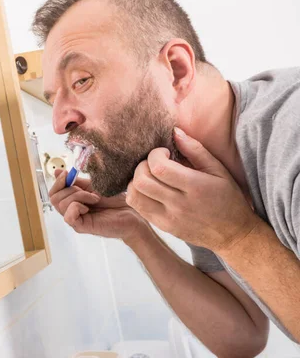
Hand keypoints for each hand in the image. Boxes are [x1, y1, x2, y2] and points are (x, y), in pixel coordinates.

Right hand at [49, 169, 147, 241]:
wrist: (131, 211)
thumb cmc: (114, 200)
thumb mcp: (92, 186)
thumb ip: (75, 181)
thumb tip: (57, 172)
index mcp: (72, 201)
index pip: (53, 193)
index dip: (58, 182)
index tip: (68, 174)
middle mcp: (70, 211)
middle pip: (54, 198)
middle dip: (70, 189)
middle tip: (89, 191)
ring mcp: (75, 220)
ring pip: (61, 205)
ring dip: (78, 196)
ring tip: (95, 198)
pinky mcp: (81, 227)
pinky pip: (68, 216)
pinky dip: (77, 206)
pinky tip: (89, 207)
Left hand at [126, 127, 257, 251]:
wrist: (232, 234)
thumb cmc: (228, 198)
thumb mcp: (219, 170)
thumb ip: (195, 149)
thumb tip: (175, 131)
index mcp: (195, 187)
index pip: (159, 168)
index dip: (155, 155)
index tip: (164, 153)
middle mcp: (179, 204)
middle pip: (142, 181)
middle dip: (142, 166)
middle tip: (154, 164)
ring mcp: (168, 218)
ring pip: (134, 196)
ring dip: (136, 180)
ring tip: (150, 177)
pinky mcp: (162, 226)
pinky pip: (137, 208)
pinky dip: (136, 194)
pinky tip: (149, 189)